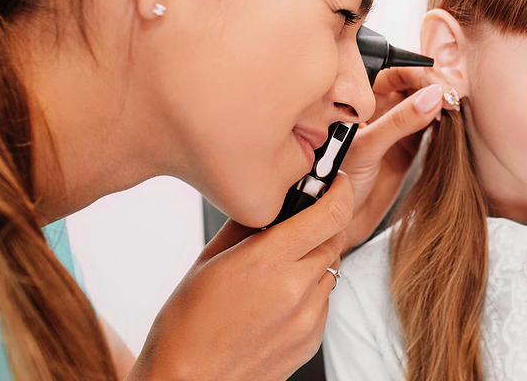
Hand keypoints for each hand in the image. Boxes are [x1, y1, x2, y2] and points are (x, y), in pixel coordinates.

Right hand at [126, 173, 353, 380]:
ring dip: (314, 261)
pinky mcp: (312, 341)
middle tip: (297, 228)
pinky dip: (309, 292)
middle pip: (335, 239)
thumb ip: (246, 226)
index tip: (336, 183)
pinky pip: (323, 302)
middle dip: (323, 226)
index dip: (340, 192)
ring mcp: (307, 319)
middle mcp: (295, 288)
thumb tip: (269, 202)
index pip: (331, 214)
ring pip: (331, 270)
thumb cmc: (186, 326)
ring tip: (277, 272)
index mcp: (268, 260)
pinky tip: (276, 301)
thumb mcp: (208, 260)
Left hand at [338, 67, 442, 248]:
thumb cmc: (336, 181)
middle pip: (416, 84)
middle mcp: (380, 107)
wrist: (338, 220)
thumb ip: (398, 122)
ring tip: (455, 112)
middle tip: (453, 99)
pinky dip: (444, 125)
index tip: (441, 87)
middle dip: (437, 87)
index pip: (398, 73)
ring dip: (443, 105)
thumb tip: (433, 96)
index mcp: (362, 98)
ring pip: (426, 104)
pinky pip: (431, 128)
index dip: (422, 75)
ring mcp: (396, 126)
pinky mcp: (409, 147)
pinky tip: (450, 127)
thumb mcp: (366, 147)